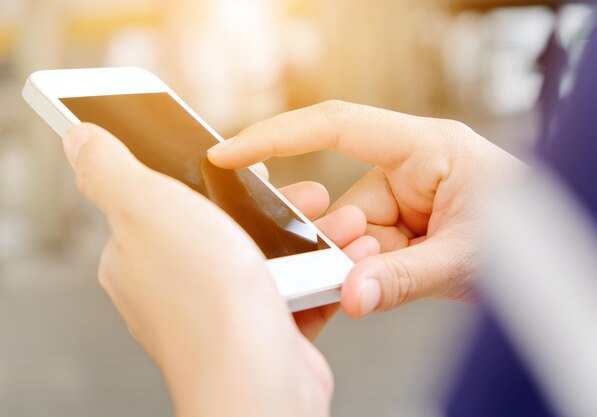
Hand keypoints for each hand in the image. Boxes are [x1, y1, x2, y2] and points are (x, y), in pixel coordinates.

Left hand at [61, 123, 374, 416]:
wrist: (257, 380)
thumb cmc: (203, 300)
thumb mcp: (147, 208)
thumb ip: (111, 170)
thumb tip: (81, 140)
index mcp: (139, 254)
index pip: (167, 199)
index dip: (207, 175)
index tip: (243, 163)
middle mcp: (178, 285)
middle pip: (227, 224)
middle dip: (273, 203)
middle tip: (303, 192)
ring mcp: (222, 308)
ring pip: (268, 255)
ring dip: (306, 233)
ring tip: (337, 220)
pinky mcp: (263, 328)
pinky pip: (295, 289)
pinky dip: (322, 270)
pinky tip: (340, 256)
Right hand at [208, 101, 524, 316]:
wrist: (557, 253)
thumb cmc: (529, 232)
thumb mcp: (470, 255)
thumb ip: (407, 276)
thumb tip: (352, 293)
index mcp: (425, 146)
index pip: (338, 125)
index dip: (278, 135)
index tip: (231, 153)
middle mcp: (408, 168)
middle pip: (342, 201)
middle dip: (338, 243)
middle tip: (347, 273)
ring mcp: (405, 200)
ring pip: (351, 235)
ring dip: (360, 267)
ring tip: (388, 283)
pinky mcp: (404, 227)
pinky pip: (366, 252)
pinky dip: (369, 275)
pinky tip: (383, 286)